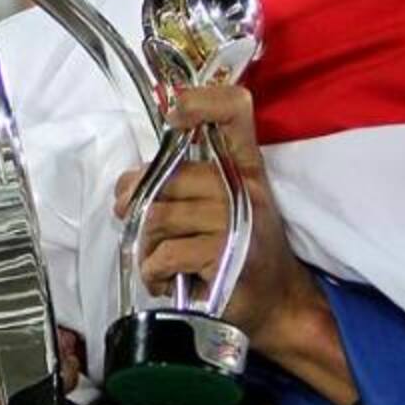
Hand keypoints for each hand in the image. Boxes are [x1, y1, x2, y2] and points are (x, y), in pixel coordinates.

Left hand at [113, 85, 321, 359]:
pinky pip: (164, 254)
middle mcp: (243, 186)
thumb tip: (125, 184)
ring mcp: (236, 220)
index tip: (175, 113)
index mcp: (245, 166)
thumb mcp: (224, 207)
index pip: (234, 111)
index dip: (202, 101)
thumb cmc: (241, 251)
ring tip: (158, 262)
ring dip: (145, 246)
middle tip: (132, 222)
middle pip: (167, 177)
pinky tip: (167, 282)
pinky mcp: (225, 255)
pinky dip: (154, 272)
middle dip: (136, 203)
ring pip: (158, 217)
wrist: (278, 303)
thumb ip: (182, 185)